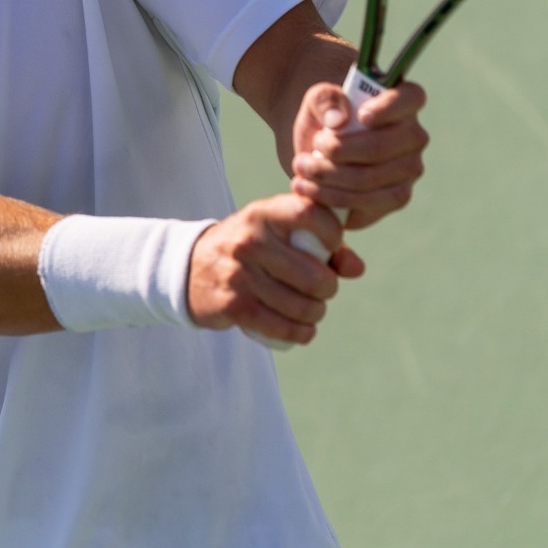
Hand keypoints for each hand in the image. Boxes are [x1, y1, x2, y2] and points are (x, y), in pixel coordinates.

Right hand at [187, 194, 364, 346]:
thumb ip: (321, 242)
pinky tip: (302, 330)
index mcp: (263, 213)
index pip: (311, 215)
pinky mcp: (234, 306)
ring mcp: (240, 275)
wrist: (190, 268)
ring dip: (315, 314)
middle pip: (316, 276)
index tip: (331, 246)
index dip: (333, 234)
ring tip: (310, 310)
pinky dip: (301, 334)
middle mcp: (250, 241)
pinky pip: (283, 328)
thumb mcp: (277, 232)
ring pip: (303, 307)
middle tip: (320, 290)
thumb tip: (357, 268)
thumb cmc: (249, 247)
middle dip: (328, 289)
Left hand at [291, 80, 428, 228]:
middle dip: (338, 150)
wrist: (316, 153)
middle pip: (381, 146)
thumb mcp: (316, 102)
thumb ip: (324, 100)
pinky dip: (332, 196)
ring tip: (301, 166)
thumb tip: (338, 121)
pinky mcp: (396, 197)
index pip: (411, 98)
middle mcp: (414, 136)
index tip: (361, 116)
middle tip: (314, 145)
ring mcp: (409, 169)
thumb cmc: (323, 121)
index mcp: (403, 102)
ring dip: (329, 174)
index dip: (388, 107)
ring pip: (371, 177)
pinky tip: (307, 187)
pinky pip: (369, 202)